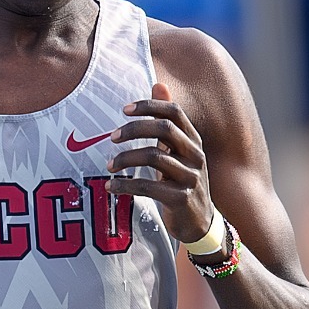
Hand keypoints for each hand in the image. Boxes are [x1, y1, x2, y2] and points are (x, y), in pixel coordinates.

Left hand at [106, 83, 214, 243]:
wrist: (199, 224)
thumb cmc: (182, 182)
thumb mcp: (178, 151)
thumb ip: (168, 122)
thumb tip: (158, 84)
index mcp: (194, 141)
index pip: (174, 112)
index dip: (149, 106)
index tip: (124, 109)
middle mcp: (195, 155)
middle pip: (164, 129)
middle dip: (134, 129)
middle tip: (112, 137)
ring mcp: (191, 177)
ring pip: (154, 156)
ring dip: (126, 159)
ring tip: (109, 166)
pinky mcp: (181, 199)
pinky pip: (148, 186)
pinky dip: (125, 185)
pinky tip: (111, 187)